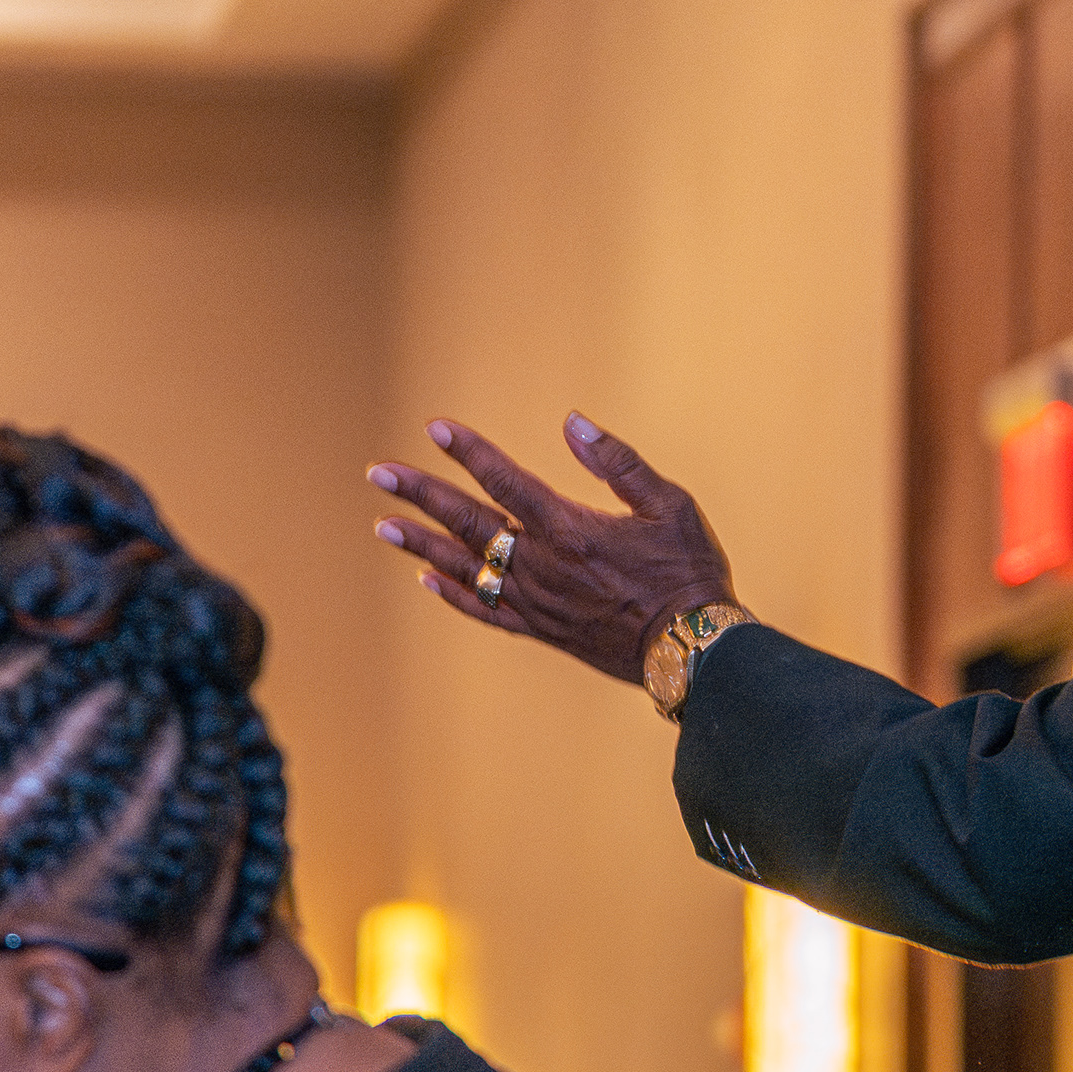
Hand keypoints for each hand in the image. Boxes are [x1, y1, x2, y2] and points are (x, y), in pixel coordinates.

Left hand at [367, 415, 738, 683]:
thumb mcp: (669, 505)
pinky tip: (427, 580)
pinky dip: (454, 596)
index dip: (468, 451)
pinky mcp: (542, 630)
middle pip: (469, 523)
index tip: (434, 429)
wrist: (693, 649)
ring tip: (385, 526)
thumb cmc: (688, 572)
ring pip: (466, 569)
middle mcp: (542, 566)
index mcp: (570, 529)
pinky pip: (486, 612)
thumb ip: (618, 462)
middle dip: (421, 495)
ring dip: (422, 545)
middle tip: (379, 474)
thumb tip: (573, 422)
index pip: (505, 480)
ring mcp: (537, 602)